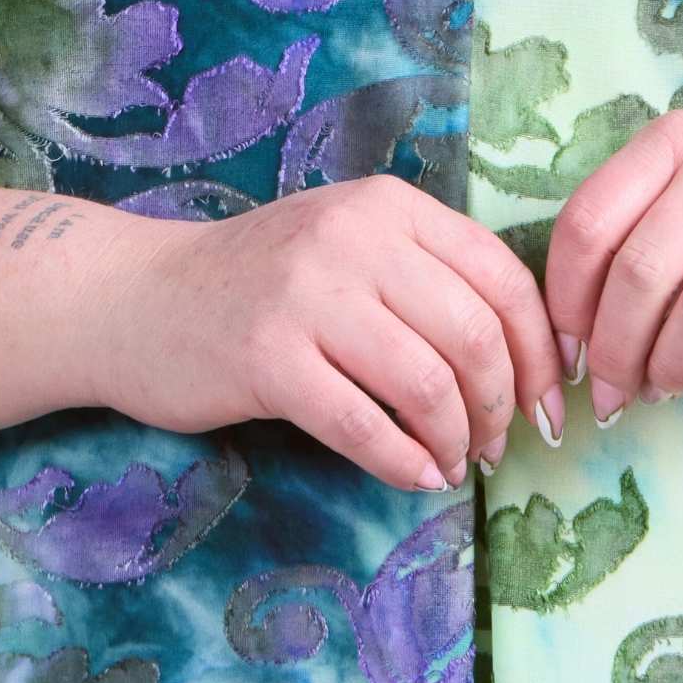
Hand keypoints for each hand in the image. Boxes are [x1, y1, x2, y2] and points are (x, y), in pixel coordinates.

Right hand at [91, 178, 568, 492]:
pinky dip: (405, 462)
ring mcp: (307, 296)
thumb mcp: (348, 246)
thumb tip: (529, 355)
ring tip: (455, 464)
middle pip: (475, 334)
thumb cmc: (257, 283)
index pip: (502, 277)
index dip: (540, 352)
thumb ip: (426, 276)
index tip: (548, 403)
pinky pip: (365, 425)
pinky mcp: (268, 359)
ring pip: (428, 383)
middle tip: (498, 446)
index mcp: (388, 206)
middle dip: (503, 405)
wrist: (133, 299)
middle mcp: (354, 238)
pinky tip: (415, 477)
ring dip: (456, 440)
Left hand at [540, 97, 682, 425]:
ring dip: (669, 365)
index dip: (565, 300)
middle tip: (610, 394)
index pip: (590, 222)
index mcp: (680, 139)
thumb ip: (639, 222)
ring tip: (659, 390)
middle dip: (612, 350)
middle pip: (641, 272)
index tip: (566, 350)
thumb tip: (571, 328)